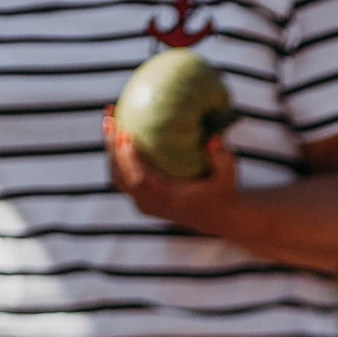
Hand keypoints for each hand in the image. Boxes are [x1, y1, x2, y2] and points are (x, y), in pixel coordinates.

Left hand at [105, 112, 242, 237]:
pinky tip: (118, 132)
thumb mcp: (228, 176)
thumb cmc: (222, 191)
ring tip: (109, 120)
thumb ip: (222, 158)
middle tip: (110, 118)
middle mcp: (153, 204)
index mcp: (169, 199)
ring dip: (109, 150)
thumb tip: (214, 137)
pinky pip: (122, 177)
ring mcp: (144, 204)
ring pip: (117, 177)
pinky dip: (116, 156)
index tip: (125, 134)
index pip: (140, 180)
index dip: (129, 159)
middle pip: (121, 177)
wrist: (217, 217)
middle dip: (111, 147)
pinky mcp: (141, 199)